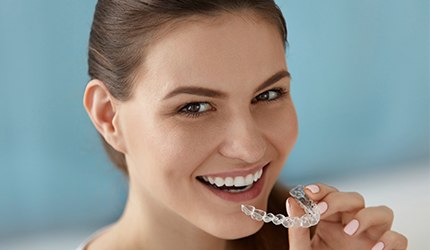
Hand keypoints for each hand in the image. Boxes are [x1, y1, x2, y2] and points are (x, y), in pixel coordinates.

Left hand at [287, 183, 407, 249]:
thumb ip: (298, 229)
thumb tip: (292, 201)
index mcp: (331, 220)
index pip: (330, 195)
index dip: (322, 190)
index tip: (309, 192)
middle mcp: (353, 224)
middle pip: (355, 199)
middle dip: (338, 200)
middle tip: (320, 211)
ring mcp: (372, 237)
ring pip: (383, 212)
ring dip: (367, 216)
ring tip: (349, 231)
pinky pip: (399, 239)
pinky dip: (390, 240)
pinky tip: (375, 249)